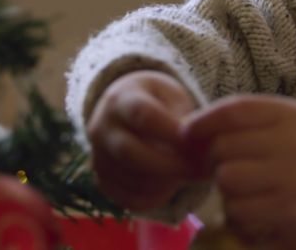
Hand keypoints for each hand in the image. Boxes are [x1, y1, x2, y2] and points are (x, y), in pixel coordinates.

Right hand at [86, 70, 197, 210]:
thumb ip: (184, 118)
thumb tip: (195, 148)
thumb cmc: (157, 102)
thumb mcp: (172, 97)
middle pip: (130, 153)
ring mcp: (98, 156)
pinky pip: (128, 198)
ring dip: (165, 183)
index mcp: (120, 99)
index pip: (142, 115)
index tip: (193, 141)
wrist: (126, 112)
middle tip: (198, 170)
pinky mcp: (103, 180)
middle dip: (168, 165)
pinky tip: (171, 186)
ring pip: (130, 179)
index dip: (169, 130)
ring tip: (188, 176)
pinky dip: (154, 198)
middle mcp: (101, 128)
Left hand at [181, 94, 295, 249]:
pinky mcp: (293, 209)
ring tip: (247, 196)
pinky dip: (240, 218)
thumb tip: (197, 130)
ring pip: (227, 179)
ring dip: (227, 193)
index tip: (187, 135)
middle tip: (226, 175)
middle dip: (215, 164)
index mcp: (293, 114)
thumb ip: (258, 125)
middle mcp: (294, 139)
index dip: (202, 122)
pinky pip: (241, 211)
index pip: (233, 109)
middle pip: (223, 147)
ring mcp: (294, 175)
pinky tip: (257, 216)